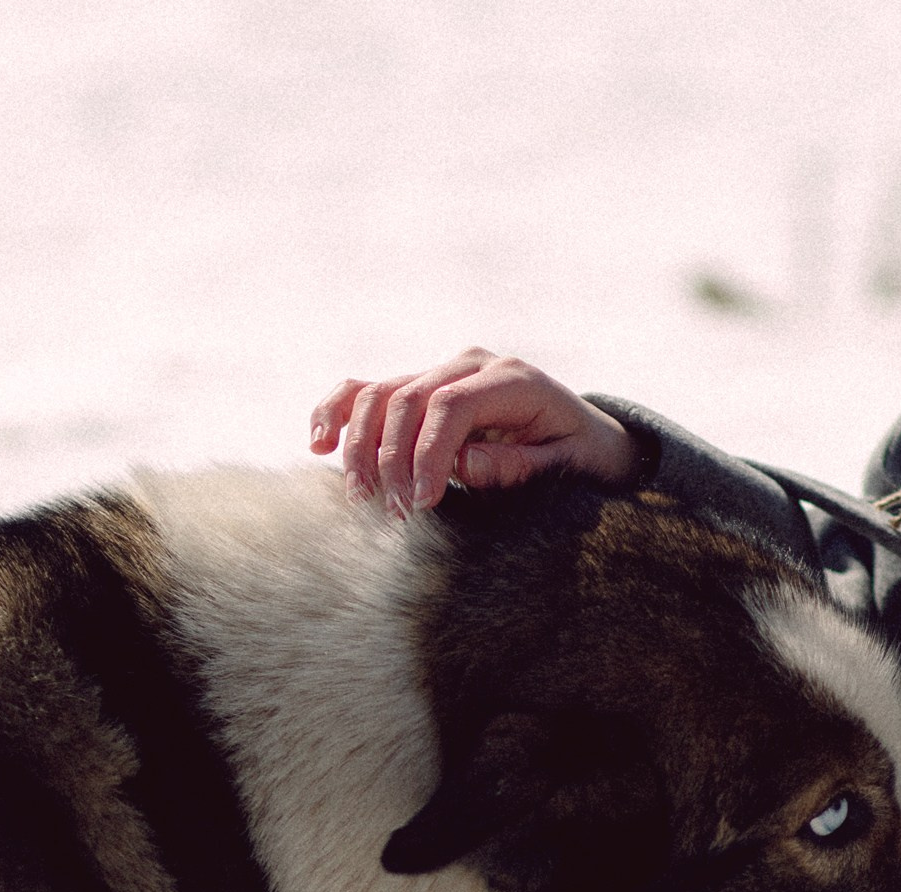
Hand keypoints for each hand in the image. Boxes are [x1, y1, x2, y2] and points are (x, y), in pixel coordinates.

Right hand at [308, 349, 639, 517]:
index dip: (426, 455)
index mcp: (511, 379)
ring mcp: (440, 373)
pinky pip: (365, 391)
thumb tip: (466, 463)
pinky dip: (336, 413)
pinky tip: (318, 445)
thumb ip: (520, 465)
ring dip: (358, 446)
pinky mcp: (419, 389)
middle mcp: (470, 366)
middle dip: (390, 460)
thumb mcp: (569, 467)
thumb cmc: (581, 458)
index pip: (449, 406)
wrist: (582, 438)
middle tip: (391, 517)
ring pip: (377, 393)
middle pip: (406, 398)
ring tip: (360, 499)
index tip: (419, 506)